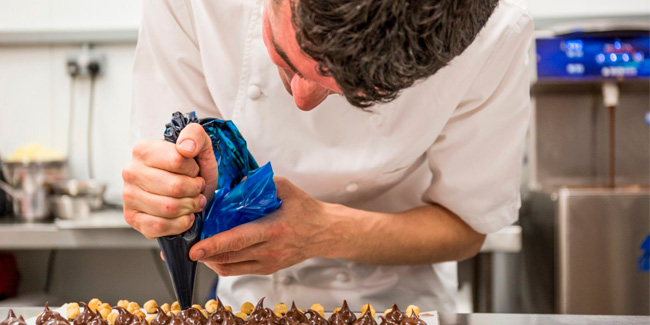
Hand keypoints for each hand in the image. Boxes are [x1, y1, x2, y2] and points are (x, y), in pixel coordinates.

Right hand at [122, 123, 217, 238]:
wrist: (185, 189)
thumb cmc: (191, 167)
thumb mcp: (199, 146)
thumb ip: (195, 135)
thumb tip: (186, 148)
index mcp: (143, 150)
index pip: (179, 161)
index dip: (194, 170)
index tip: (194, 171)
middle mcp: (131, 172)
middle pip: (175, 187)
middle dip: (195, 191)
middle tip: (198, 189)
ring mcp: (128, 196)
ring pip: (168, 208)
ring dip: (190, 207)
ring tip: (193, 202)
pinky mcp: (132, 218)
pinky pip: (159, 227)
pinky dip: (179, 224)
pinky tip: (185, 216)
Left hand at [189, 177, 337, 275]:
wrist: (324, 232)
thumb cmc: (304, 208)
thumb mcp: (285, 187)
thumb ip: (259, 183)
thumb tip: (234, 183)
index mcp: (274, 229)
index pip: (238, 240)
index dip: (214, 245)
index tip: (194, 249)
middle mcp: (270, 251)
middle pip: (228, 257)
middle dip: (204, 253)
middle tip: (187, 244)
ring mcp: (268, 263)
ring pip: (229, 268)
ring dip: (210, 259)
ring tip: (199, 247)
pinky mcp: (266, 269)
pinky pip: (237, 270)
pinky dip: (222, 262)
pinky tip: (215, 251)